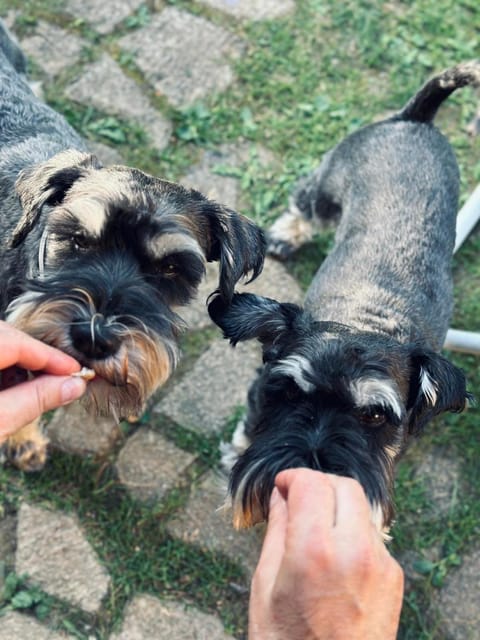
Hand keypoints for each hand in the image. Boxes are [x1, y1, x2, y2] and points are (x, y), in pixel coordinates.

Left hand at [0, 321, 85, 441]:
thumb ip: (35, 399)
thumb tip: (75, 385)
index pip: (16, 341)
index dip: (50, 357)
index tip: (76, 372)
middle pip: (6, 335)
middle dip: (34, 357)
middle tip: (60, 380)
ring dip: (16, 361)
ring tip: (29, 390)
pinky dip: (0, 366)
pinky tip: (5, 390)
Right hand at [249, 468, 403, 639]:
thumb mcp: (266, 586)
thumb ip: (277, 531)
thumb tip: (282, 497)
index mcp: (313, 551)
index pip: (311, 483)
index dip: (292, 477)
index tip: (282, 485)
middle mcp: (352, 550)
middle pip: (342, 485)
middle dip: (318, 484)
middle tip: (299, 498)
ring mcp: (378, 563)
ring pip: (360, 506)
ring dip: (337, 504)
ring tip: (315, 526)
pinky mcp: (392, 576)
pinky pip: (371, 534)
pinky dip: (351, 529)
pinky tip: (334, 552)